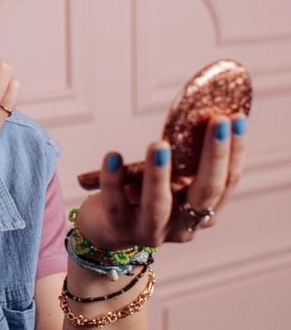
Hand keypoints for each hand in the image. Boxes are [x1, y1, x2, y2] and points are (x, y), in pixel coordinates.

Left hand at [75, 113, 247, 248]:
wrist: (107, 228)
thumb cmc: (142, 194)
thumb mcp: (169, 179)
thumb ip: (181, 159)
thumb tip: (196, 113)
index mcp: (205, 211)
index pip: (228, 181)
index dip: (235, 151)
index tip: (237, 119)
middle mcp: (185, 226)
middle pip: (206, 192)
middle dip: (214, 155)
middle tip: (216, 120)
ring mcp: (152, 231)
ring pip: (158, 205)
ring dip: (159, 173)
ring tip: (158, 143)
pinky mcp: (119, 229)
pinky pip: (116, 203)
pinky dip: (113, 179)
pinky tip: (112, 156)